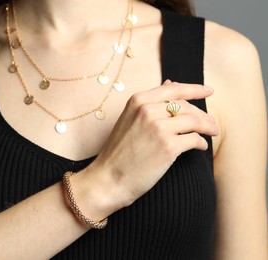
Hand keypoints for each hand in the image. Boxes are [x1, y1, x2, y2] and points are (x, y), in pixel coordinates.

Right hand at [82, 80, 218, 214]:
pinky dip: (201, 142)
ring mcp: (158, 128)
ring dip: (207, 127)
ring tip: (213, 132)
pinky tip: (201, 146)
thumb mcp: (129, 119)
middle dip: (202, 114)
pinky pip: (194, 139)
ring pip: (194, 120)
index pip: (173, 89)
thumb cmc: (118, 152)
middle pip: (186, 106)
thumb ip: (150, 102)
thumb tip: (171, 82)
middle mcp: (148, 110)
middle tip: (211, 123)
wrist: (108, 178)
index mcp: (138, 101)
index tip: (209, 91)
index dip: (194, 89)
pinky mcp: (168, 146)